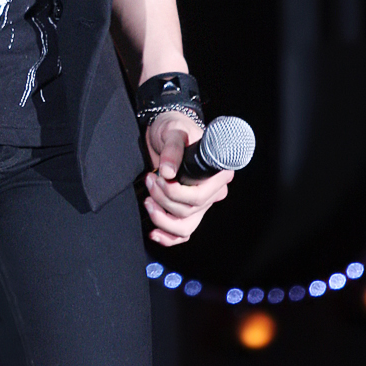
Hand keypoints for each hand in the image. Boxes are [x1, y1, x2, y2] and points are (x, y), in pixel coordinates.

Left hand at [142, 112, 231, 246]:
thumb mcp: (173, 131)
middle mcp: (213, 191)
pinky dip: (167, 237)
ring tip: (147, 199)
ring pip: (185, 227)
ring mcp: (202, 203)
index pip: (199, 196)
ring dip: (161, 218)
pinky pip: (182, 234)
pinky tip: (153, 232)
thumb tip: (167, 171)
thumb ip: (172, 149)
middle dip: (163, 199)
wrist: (166, 132)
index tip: (160, 179)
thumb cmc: (176, 128)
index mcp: (218, 173)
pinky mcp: (188, 210)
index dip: (176, 193)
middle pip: (189, 211)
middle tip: (150, 180)